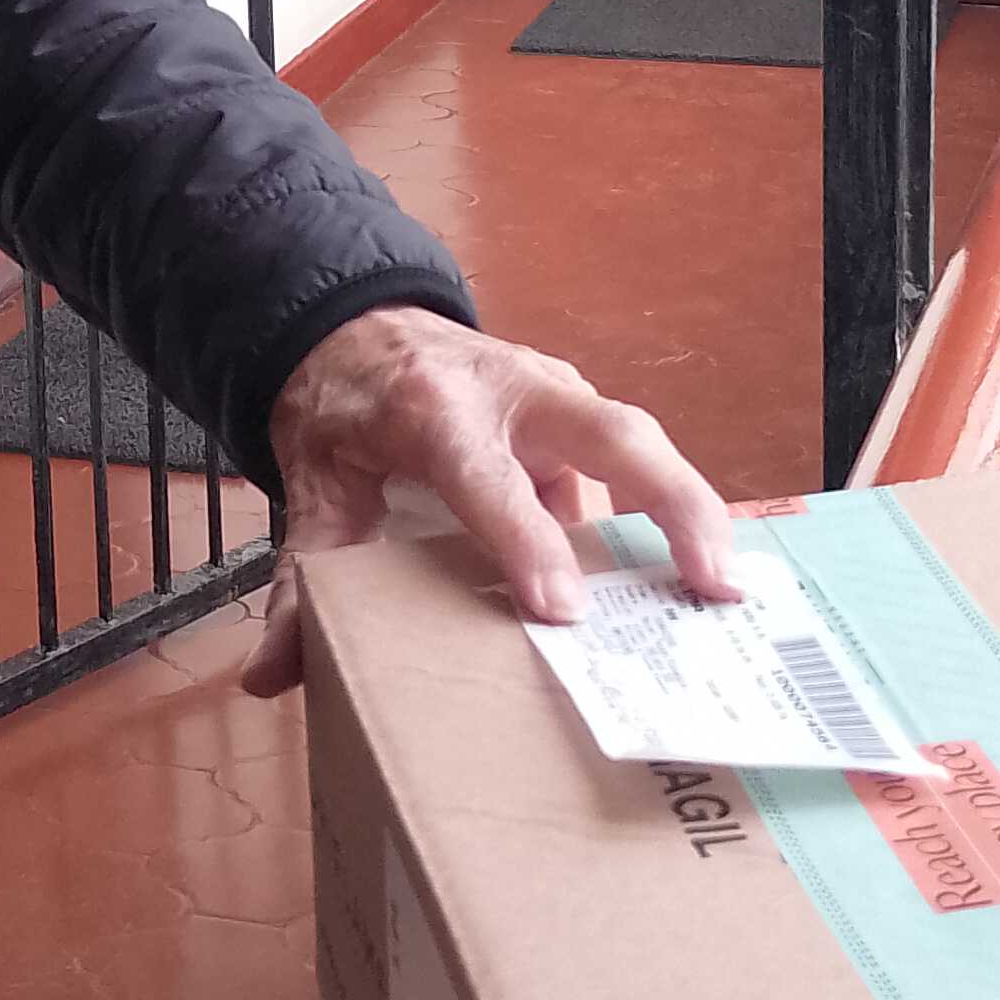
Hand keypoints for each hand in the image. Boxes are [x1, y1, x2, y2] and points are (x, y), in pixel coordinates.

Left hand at [242, 306, 737, 696]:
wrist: (356, 322)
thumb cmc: (344, 408)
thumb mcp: (312, 485)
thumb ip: (301, 578)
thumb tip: (270, 678)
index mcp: (437, 412)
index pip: (491, 482)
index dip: (528, 543)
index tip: (562, 612)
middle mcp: (512, 393)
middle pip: (612, 433)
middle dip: (671, 502)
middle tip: (711, 582)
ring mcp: (556, 394)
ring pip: (638, 438)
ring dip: (691, 509)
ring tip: (730, 592)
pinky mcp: (578, 409)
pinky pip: (632, 458)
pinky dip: (671, 510)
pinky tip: (699, 575)